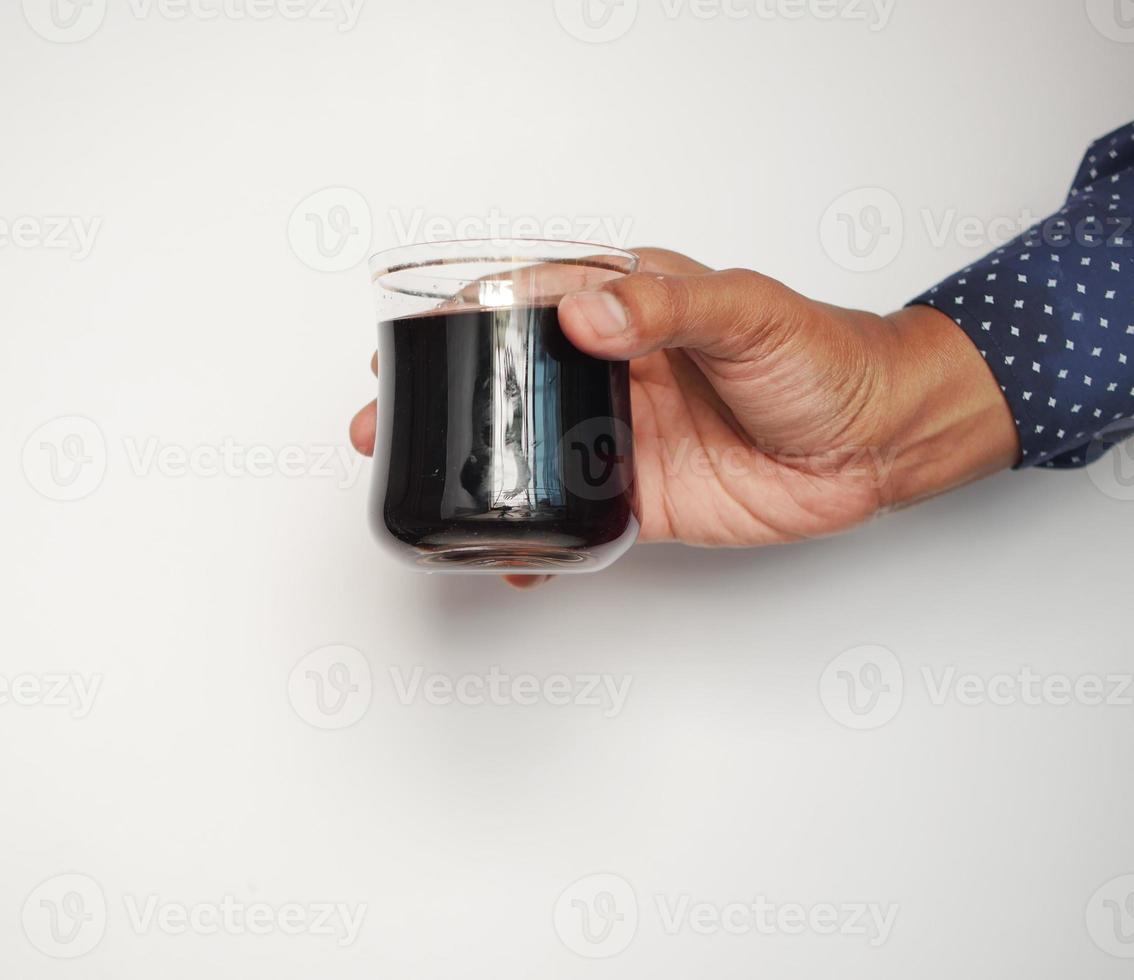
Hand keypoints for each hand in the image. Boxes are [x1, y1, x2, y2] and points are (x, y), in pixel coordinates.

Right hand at [349, 248, 1018, 584]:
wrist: (879, 442)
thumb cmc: (825, 357)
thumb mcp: (747, 312)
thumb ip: (664, 308)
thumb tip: (583, 311)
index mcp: (629, 306)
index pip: (525, 301)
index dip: (460, 317)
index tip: (411, 338)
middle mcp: (613, 368)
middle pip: (506, 377)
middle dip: (441, 395)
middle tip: (382, 418)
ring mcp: (621, 434)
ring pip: (527, 448)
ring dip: (472, 464)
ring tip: (417, 481)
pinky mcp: (641, 496)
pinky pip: (572, 516)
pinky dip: (537, 539)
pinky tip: (507, 557)